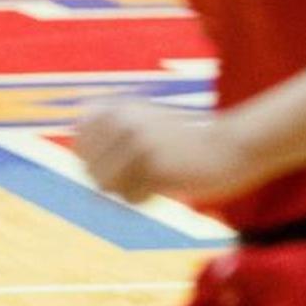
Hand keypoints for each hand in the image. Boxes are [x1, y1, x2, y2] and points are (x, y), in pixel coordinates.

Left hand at [75, 99, 255, 206]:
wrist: (229, 147)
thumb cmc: (184, 140)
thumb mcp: (145, 122)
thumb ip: (111, 131)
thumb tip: (76, 155)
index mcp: (119, 105)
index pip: (79, 139)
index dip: (91, 157)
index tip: (119, 161)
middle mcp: (124, 120)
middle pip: (91, 169)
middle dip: (111, 179)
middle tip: (144, 173)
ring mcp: (138, 143)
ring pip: (108, 187)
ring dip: (129, 190)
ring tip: (155, 178)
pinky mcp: (154, 167)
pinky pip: (132, 199)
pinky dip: (146, 200)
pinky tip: (168, 185)